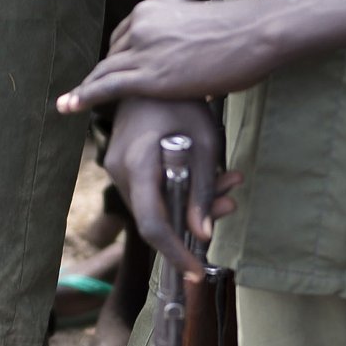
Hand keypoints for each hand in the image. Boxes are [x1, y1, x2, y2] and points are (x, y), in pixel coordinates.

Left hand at [57, 0, 287, 114]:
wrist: (254, 32)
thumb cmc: (242, 34)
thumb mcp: (203, 31)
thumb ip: (187, 45)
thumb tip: (194, 64)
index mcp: (152, 11)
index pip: (123, 39)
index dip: (115, 60)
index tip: (110, 74)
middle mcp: (140, 27)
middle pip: (112, 57)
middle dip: (101, 77)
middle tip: (85, 95)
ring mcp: (142, 50)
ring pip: (104, 73)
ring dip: (86, 90)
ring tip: (67, 104)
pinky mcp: (147, 76)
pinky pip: (106, 88)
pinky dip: (83, 98)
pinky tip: (67, 107)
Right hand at [102, 97, 238, 275]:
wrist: (150, 72)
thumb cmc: (182, 99)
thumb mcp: (205, 142)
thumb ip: (201, 190)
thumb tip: (203, 235)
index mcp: (138, 163)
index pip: (153, 224)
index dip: (175, 253)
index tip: (195, 273)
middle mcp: (119, 170)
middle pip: (156, 217)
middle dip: (194, 220)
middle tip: (230, 203)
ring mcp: (115, 168)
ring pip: (154, 205)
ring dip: (190, 202)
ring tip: (228, 182)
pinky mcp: (122, 165)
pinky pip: (150, 191)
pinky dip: (178, 189)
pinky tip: (207, 175)